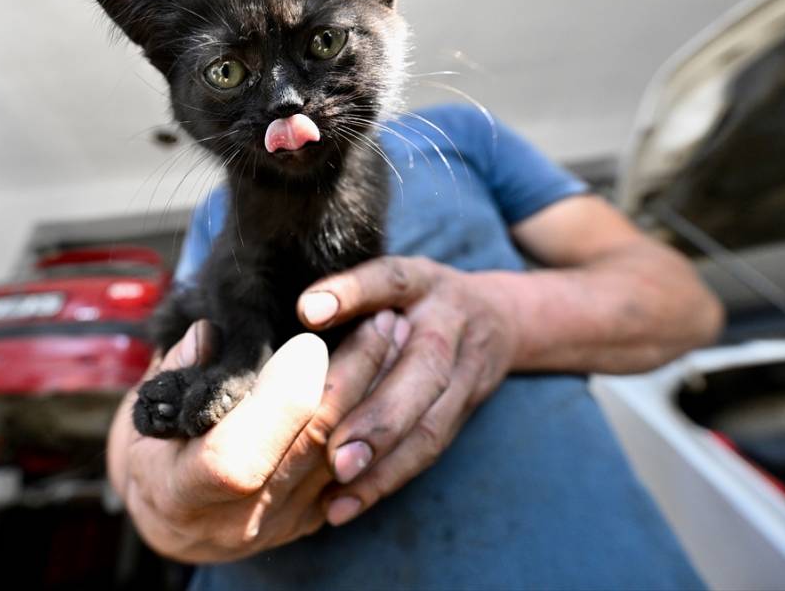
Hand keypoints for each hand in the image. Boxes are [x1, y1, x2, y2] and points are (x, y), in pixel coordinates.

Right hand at [108, 313, 402, 562]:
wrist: (172, 515)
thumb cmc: (153, 450)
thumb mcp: (143, 411)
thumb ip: (177, 370)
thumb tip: (208, 335)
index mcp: (182, 491)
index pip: (239, 456)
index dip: (278, 399)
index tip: (310, 339)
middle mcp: (236, 519)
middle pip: (311, 447)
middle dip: (353, 376)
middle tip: (381, 319)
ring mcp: (280, 523)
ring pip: (348, 456)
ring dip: (378, 391)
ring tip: (395, 335)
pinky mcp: (310, 519)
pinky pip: (357, 470)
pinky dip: (376, 418)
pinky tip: (391, 374)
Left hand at [296, 256, 519, 525]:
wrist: (499, 318)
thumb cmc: (413, 298)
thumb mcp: (385, 278)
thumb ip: (344, 291)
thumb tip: (285, 313)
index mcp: (420, 282)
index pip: (388, 281)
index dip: (351, 293)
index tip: (308, 311)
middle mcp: (449, 323)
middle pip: (423, 368)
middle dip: (380, 413)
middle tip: (335, 451)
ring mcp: (466, 370)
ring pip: (431, 421)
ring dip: (385, 461)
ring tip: (338, 488)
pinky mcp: (466, 409)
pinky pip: (429, 450)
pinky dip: (387, 480)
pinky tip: (345, 505)